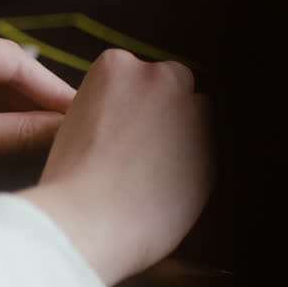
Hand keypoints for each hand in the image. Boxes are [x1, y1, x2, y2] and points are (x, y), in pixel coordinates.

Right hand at [20, 50, 211, 283]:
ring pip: (201, 113)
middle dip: (165, 112)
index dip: (133, 107)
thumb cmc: (73, 186)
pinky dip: (201, 165)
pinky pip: (214, 148)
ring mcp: (189, 107)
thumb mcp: (77, 127)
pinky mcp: (214, 142)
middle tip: (146, 151)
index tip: (125, 132)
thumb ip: (110, 109)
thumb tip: (135, 119)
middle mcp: (158, 76)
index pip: (138, 75)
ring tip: (160, 173)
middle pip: (173, 83)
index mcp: (116, 65)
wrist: (86, 221)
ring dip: (187, 135)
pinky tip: (172, 187)